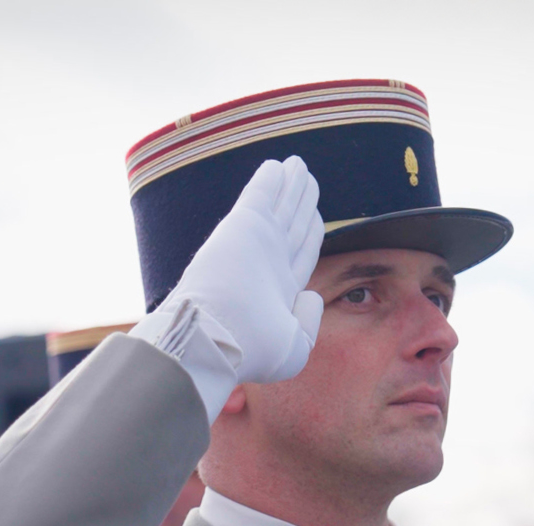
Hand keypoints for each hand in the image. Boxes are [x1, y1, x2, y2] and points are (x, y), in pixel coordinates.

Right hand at [136, 156, 324, 384]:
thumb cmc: (252, 350)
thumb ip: (309, 321)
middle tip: (308, 179)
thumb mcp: (295, 346)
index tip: (316, 215)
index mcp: (279, 289)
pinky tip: (279, 166)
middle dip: (301, 201)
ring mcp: (256, 241)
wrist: (217, 338)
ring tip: (300, 165)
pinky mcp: (244, 224)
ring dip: (291, 184)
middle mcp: (267, 262)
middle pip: (292, 223)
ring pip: (281, 204)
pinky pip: (261, 194)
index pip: (301, 253)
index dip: (310, 233)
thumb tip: (312, 295)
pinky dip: (270, 179)